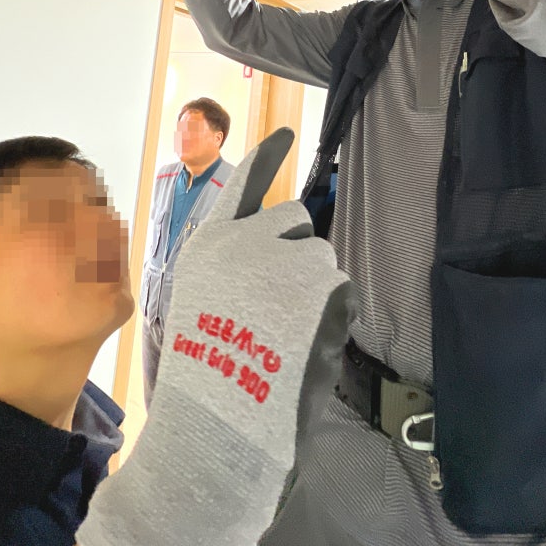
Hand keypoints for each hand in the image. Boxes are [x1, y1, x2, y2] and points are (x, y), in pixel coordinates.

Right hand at [75, 128, 355, 545]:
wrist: (221, 415)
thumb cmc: (208, 370)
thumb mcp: (202, 300)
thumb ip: (233, 266)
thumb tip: (273, 254)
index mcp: (213, 242)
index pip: (244, 184)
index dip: (267, 156)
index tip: (287, 131)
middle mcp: (250, 238)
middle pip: (298, 220)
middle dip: (298, 252)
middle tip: (281, 302)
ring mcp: (288, 257)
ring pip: (323, 260)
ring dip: (316, 291)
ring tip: (286, 334)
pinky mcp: (323, 284)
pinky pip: (342, 292)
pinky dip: (333, 316)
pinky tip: (306, 344)